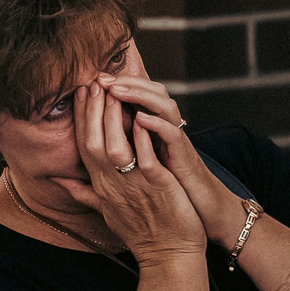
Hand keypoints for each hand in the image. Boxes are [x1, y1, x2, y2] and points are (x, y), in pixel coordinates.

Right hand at [62, 79, 204, 261]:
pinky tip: (140, 118)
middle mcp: (111, 185)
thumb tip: (56, 179)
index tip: (81, 92)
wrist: (168, 257)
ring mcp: (133, 186)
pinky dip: (142, 139)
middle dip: (91, 110)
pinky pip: (145, 160)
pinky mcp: (157, 188)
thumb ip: (81, 191)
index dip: (80, 117)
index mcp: (100, 186)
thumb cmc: (140, 232)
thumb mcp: (104, 210)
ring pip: (114, 148)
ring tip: (113, 92)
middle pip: (92, 142)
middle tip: (93, 81)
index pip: (83, 145)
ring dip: (112, 119)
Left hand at [101, 75, 246, 243]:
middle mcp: (168, 130)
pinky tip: (141, 119)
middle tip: (101, 78)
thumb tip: (90, 150)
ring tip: (116, 91)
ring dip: (140, 96)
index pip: (136, 98)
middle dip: (125, 82)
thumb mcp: (140, 168)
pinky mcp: (185, 157)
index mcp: (154, 132)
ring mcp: (177, 142)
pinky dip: (158, 125)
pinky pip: (173, 135)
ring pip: (164, 106)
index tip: (89, 84)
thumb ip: (120, 154)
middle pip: (151, 92)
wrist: (201, 212)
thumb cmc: (169, 191)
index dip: (114, 89)